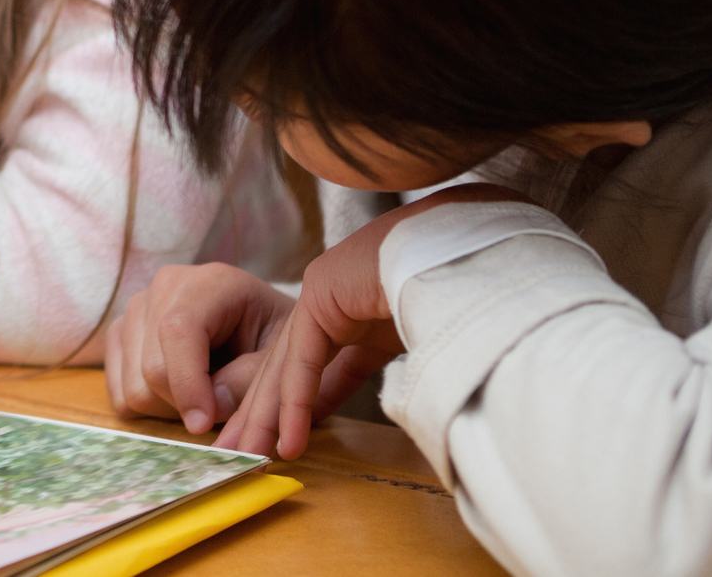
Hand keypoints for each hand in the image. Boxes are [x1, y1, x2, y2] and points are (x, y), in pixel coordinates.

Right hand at [104, 263, 294, 433]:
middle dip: (186, 404)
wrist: (257, 324)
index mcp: (209, 283)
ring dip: (169, 408)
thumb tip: (208, 406)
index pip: (178, 331)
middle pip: (152, 368)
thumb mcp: (279, 359)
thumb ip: (250, 381)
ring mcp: (134, 310)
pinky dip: (149, 408)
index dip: (187, 383)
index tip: (204, 426)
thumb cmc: (271, 339)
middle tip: (220, 407)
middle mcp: (162, 287)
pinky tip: (178, 391)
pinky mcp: (119, 335)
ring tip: (202, 393)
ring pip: (132, 386)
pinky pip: (118, 393)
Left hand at [219, 184, 529, 458]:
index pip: (311, 362)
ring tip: (252, 454)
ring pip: (286, 364)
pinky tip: (287, 436)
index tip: (285, 440)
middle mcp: (329, 298)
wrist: (467, 257)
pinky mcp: (321, 295)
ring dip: (268, 414)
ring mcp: (321, 291)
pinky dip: (295, 401)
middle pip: (287, 364)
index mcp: (350, 307)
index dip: (296, 404)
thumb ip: (373, 371)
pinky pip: (303, 358)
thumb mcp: (405, 345)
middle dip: (264, 412)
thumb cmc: (455, 296)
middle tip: (244, 451)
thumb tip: (371, 406)